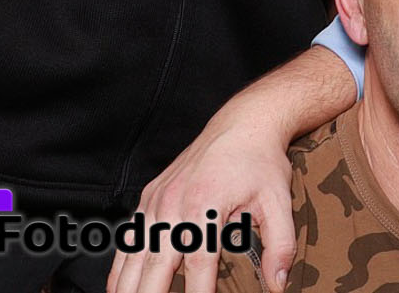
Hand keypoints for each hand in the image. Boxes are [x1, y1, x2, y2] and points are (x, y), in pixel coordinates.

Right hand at [108, 45, 353, 292]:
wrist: (244, 122)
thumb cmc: (262, 163)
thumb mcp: (279, 202)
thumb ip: (280, 244)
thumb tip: (278, 284)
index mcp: (206, 206)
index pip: (198, 262)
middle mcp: (173, 204)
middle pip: (156, 264)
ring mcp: (156, 200)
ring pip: (133, 254)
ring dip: (128, 286)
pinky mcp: (149, 196)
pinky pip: (128, 237)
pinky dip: (120, 266)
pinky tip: (118, 287)